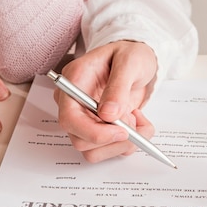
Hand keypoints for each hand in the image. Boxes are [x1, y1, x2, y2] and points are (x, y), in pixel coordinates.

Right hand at [54, 41, 157, 162]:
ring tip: (137, 118)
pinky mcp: (99, 129)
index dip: (93, 132)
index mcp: (74, 82)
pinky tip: (137, 121)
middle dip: (112, 139)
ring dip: (121, 143)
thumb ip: (118, 87)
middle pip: (80, 140)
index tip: (121, 132)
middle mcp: (74, 103)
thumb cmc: (130, 54)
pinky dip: (128, 143)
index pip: (69, 118)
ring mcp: (85, 118)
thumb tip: (108, 115)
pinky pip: (108, 149)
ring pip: (93, 151)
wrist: (137, 61)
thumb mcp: (130, 62)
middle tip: (135, 122)